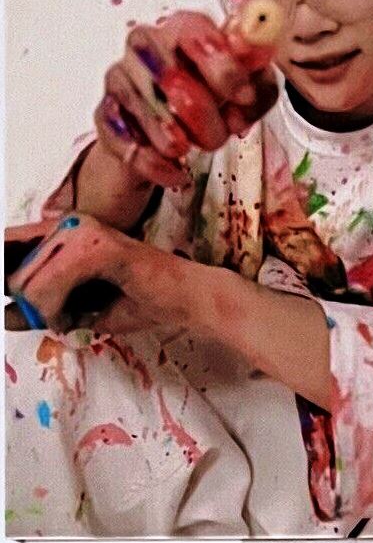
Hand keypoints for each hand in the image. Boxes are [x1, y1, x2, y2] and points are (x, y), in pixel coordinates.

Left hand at [7, 212, 196, 333]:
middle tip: (55, 318)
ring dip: (42, 310)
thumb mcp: (79, 308)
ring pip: (28, 279)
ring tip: (67, 318)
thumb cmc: (143, 300)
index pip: (11, 244)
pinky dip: (55, 308)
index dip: (10, 275)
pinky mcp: (97, 246)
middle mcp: (69, 224)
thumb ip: (42, 308)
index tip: (15, 302)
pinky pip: (52, 283)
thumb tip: (5, 316)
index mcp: (65, 232)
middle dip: (27, 303)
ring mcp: (82, 231)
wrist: (185, 300)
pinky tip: (72, 315)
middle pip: (13, 268)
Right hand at [94, 10, 279, 190]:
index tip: (242, 97)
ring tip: (186, 151)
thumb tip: (249, 92)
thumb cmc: (209, 105)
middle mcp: (146, 44)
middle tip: (216, 139)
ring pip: (144, 105)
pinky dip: (151, 160)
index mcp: (185, 29)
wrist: (168, 138)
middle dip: (200, 113)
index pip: (196, 31)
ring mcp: (120, 76)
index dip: (223, 67)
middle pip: (169, 72)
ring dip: (171, 137)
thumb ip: (259, 89)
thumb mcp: (245, 98)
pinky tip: (173, 171)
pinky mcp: (105, 113)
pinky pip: (123, 136)